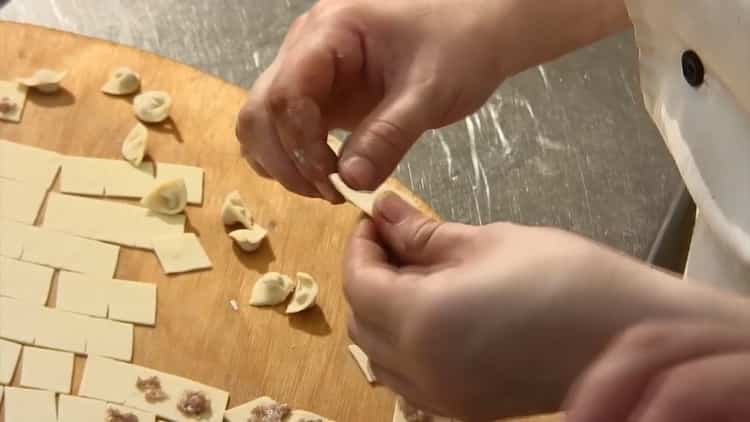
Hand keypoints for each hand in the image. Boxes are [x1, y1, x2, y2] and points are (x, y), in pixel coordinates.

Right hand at [236, 0, 509, 199]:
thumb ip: (389, 136)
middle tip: (330, 192)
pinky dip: (295, 157)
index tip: (333, 182)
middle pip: (261, 110)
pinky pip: (287, 128)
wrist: (479, 28)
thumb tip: (351, 182)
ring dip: (284, 162)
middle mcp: (306, 47)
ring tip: (330, 188)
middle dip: (286, 160)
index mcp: (329, 31)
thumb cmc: (461, 44)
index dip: (299, 146)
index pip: (285, 94)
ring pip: (264, 122)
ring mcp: (310, 70)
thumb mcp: (430, 92)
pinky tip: (329, 175)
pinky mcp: (322, 93)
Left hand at [343, 193, 749, 420]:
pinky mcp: (465, 408)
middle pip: (361, 322)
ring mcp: (443, 398)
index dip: (359, 246)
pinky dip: (402, 344)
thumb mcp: (489, 242)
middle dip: (367, 276)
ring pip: (378, 356)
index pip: (359, 283)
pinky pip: (408, 378)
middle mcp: (423, 370)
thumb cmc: (569, 278)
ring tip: (413, 272)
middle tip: (394, 239)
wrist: (634, 338)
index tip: (374, 217)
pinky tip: (433, 311)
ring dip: (380, 312)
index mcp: (423, 322)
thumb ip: (423, 233)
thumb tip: (385, 212)